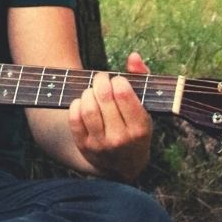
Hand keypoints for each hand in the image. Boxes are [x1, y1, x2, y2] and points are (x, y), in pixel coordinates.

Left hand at [67, 51, 152, 181]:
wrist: (125, 165)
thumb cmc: (136, 126)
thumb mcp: (147, 106)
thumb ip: (142, 78)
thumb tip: (132, 56)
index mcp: (140, 128)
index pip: (123, 94)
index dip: (117, 80)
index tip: (117, 81)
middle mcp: (121, 138)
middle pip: (103, 98)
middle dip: (100, 82)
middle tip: (101, 80)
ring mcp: (101, 144)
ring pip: (88, 108)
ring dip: (88, 92)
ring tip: (92, 91)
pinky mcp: (84, 146)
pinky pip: (74, 119)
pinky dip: (76, 105)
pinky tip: (83, 102)